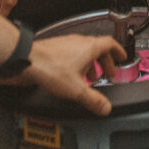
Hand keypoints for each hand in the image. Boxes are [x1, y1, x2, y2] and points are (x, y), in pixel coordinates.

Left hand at [0, 34, 127, 116]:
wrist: (27, 60)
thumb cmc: (50, 68)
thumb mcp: (76, 89)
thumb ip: (92, 99)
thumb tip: (105, 107)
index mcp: (89, 47)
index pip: (110, 43)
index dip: (118, 50)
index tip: (122, 57)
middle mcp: (79, 42)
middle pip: (98, 48)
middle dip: (104, 62)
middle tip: (106, 74)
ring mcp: (67, 43)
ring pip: (84, 50)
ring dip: (90, 63)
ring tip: (89, 78)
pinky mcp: (55, 48)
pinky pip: (72, 53)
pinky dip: (77, 63)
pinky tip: (71, 76)